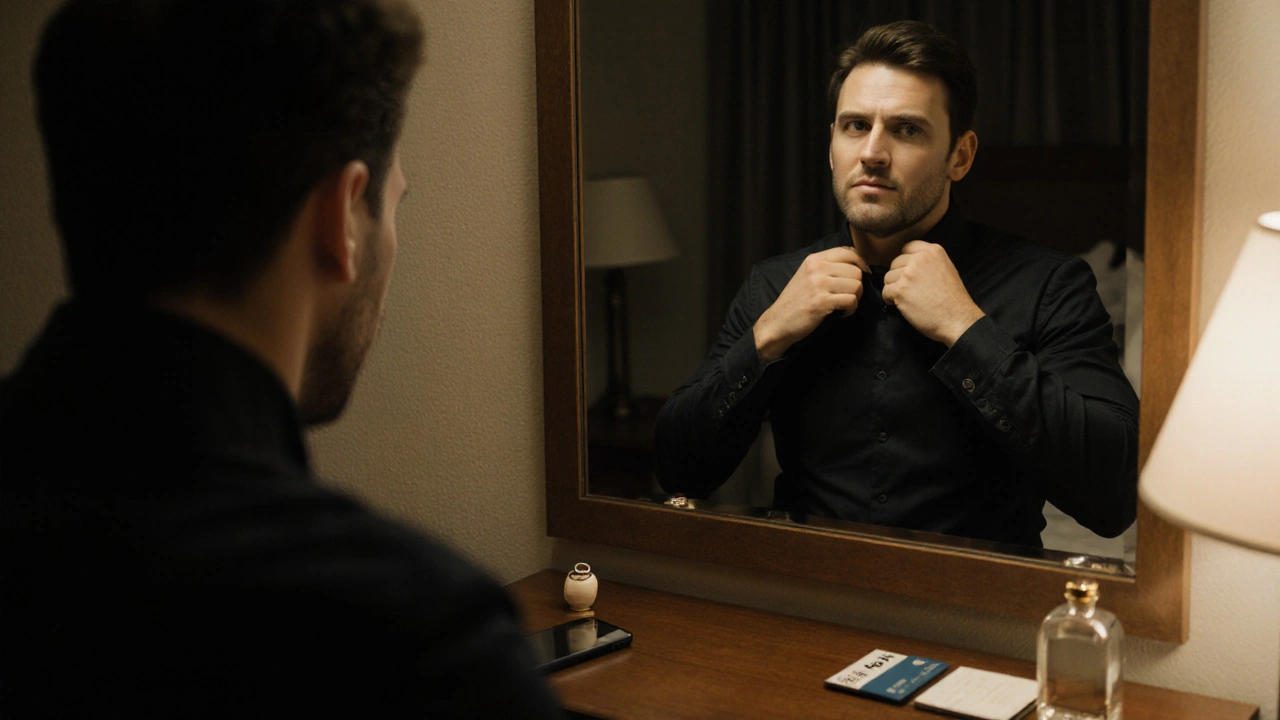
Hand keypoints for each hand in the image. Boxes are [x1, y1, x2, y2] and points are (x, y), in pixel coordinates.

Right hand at [754, 246, 870, 361]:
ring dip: (855, 298)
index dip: (861, 264)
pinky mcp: (821, 301)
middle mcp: (816, 268)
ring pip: (857, 285)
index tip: (859, 277)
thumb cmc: (796, 302)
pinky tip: (841, 313)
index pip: (849, 252)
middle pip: (856, 270)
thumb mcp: (808, 276)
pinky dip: (850, 309)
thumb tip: (857, 264)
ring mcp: (818, 284)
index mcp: (814, 259)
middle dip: (857, 286)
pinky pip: (851, 300)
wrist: (778, 322)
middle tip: (847, 297)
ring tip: (843, 306)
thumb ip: (827, 266)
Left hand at [882, 240, 983, 345]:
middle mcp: (919, 259)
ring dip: (894, 288)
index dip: (906, 261)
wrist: (957, 318)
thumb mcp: (946, 268)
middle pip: (895, 263)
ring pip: (888, 277)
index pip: (908, 247)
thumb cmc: (953, 298)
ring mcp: (908, 274)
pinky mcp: (900, 290)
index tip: (908, 271)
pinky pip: (885, 291)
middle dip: (899, 276)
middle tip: (910, 289)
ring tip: (908, 297)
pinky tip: (901, 304)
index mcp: (932, 251)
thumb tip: (910, 262)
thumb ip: (928, 261)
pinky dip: (890, 299)